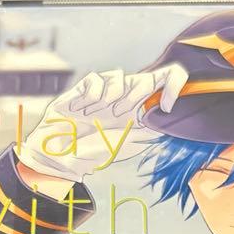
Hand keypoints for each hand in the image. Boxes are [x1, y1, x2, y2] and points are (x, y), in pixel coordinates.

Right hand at [17, 64, 187, 188]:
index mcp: (140, 115)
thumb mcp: (125, 147)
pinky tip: (84, 109)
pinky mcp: (85, 89)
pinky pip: (97, 78)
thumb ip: (146, 132)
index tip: (166, 106)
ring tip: (103, 112)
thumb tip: (166, 118)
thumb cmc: (90, 157)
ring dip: (115, 94)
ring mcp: (105, 94)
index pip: (167, 86)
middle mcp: (126, 101)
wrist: (58, 158)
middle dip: (137, 93)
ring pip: (121, 75)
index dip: (174, 86)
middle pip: (148, 77)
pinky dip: (93, 93)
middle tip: (120, 113)